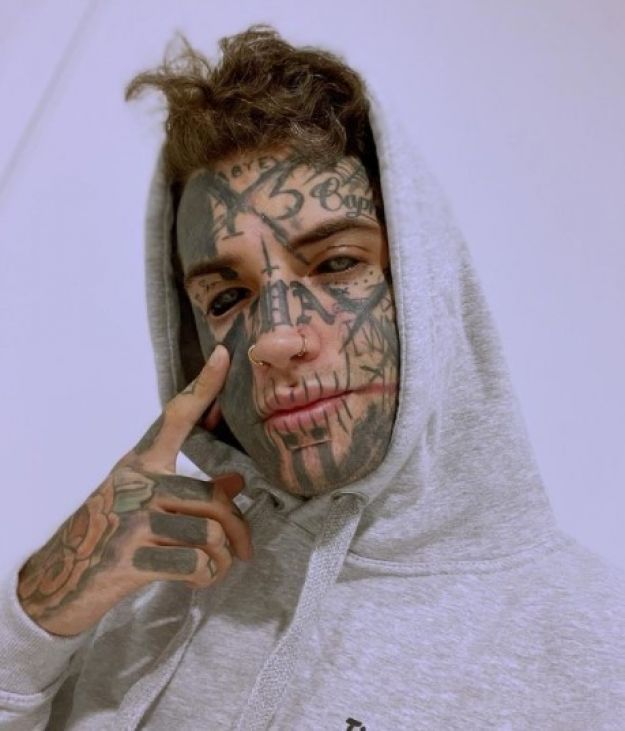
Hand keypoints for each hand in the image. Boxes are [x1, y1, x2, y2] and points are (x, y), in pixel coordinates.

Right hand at [17, 345, 250, 636]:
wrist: (59, 580)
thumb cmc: (110, 534)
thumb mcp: (145, 503)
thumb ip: (192, 492)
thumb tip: (238, 483)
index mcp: (140, 464)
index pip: (175, 417)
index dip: (203, 386)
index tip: (226, 355)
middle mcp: (136, 484)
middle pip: (213, 498)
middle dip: (239, 528)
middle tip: (245, 549)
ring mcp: (132, 521)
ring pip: (209, 533)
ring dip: (222, 558)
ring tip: (215, 566)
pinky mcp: (131, 559)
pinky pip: (196, 563)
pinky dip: (207, 576)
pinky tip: (200, 579)